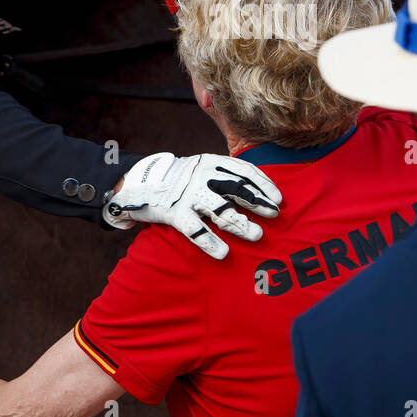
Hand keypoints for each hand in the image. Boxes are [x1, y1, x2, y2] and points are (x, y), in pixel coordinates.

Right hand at [101, 152, 281, 258]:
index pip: (243, 170)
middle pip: (235, 188)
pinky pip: (195, 230)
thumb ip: (224, 175)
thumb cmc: (180, 179)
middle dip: (257, 202)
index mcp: (210, 162)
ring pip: (219, 209)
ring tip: (257, 235)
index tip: (278, 199)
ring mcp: (187, 195)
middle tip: (274, 215)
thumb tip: (257, 192)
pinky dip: (210, 242)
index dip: (263, 184)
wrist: (138, 181)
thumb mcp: (202, 167)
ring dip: (240, 223)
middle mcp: (201, 176)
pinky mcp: (174, 213)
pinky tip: (223, 253)